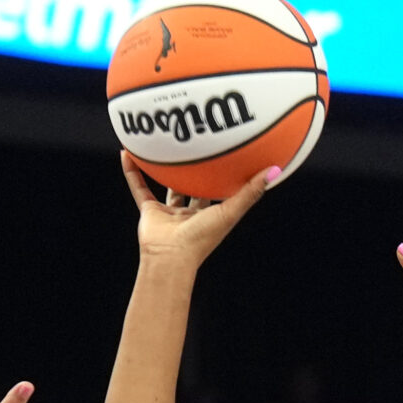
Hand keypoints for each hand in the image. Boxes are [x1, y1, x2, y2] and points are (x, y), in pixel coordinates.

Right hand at [120, 151, 276, 271]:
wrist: (170, 258)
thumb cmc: (202, 240)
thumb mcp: (230, 211)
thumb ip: (251, 192)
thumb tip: (275, 170)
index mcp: (211, 215)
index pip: (220, 191)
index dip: (225, 176)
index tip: (231, 155)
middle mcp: (190, 214)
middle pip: (193, 187)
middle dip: (195, 170)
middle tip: (196, 144)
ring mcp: (168, 213)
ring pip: (166, 186)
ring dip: (162, 168)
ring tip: (162, 144)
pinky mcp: (149, 213)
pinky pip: (139, 188)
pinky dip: (132, 172)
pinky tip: (127, 153)